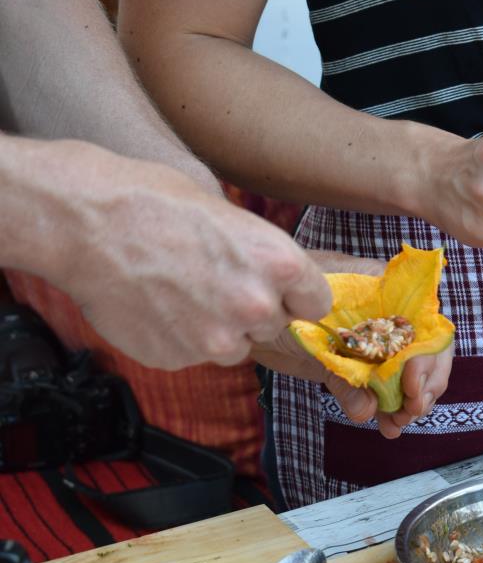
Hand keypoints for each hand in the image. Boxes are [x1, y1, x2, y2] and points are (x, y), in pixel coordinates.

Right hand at [54, 142, 331, 369]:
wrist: (86, 224)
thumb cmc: (154, 202)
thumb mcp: (230, 215)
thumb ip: (262, 257)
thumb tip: (276, 281)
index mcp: (280, 264)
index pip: (315, 304)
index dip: (295, 296)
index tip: (280, 292)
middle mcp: (256, 307)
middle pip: (273, 324)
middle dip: (251, 310)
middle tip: (213, 281)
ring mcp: (216, 339)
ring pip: (234, 346)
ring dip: (216, 329)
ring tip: (180, 292)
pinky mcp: (178, 359)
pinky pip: (193, 356)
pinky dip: (179, 339)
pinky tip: (156, 305)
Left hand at [249, 252, 453, 438]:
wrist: (245, 313)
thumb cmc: (275, 298)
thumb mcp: (308, 328)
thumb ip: (340, 368)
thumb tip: (366, 409)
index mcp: (383, 289)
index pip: (425, 322)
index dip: (428, 355)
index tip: (412, 385)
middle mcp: (386, 314)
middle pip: (427, 350)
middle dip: (426, 383)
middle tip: (412, 410)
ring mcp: (373, 341)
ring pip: (410, 373)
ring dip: (410, 401)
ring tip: (397, 423)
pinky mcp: (356, 365)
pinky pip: (382, 388)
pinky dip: (388, 409)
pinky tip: (386, 426)